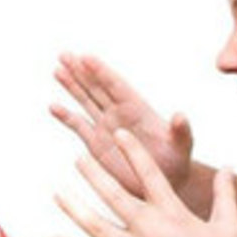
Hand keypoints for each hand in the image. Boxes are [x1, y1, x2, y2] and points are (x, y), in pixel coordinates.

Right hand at [50, 53, 193, 196]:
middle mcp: (120, 113)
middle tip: (64, 54)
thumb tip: (180, 116)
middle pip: (97, 87)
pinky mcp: (97, 143)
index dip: (101, 72)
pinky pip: (79, 126)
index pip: (117, 86)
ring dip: (72, 86)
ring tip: (57, 70)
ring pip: (86, 101)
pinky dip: (66, 117)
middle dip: (80, 71)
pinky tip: (54, 106)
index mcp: (139, 109)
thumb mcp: (182, 146)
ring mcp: (107, 126)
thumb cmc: (178, 162)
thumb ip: (182, 131)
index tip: (86, 57)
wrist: (165, 183)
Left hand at [54, 129, 236, 236]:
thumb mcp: (228, 228)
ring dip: (74, 207)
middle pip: (114, 195)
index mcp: (173, 214)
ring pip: (96, 226)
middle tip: (79, 157)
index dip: (133, 151)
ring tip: (57, 192)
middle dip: (94, 174)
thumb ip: (225, 195)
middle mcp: (150, 231)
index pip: (150, 174)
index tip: (118, 133)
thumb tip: (229, 168)